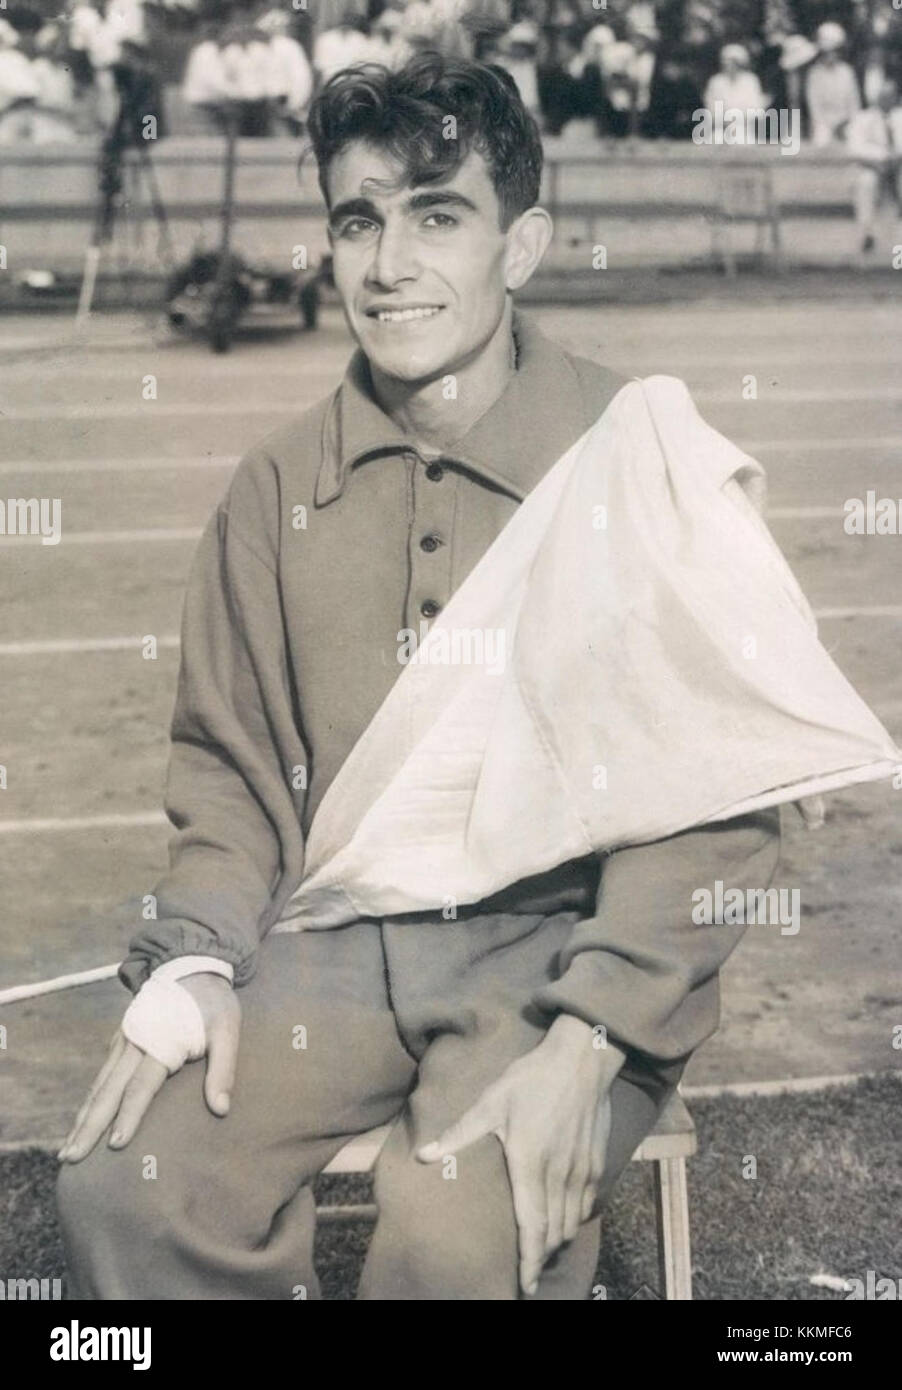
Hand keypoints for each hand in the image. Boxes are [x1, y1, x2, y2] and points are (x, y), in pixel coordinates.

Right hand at [58, 973, 239, 1163]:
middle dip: (89, 1126)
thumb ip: (223, 1069)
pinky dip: (90, 1100)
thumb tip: (220, 1110)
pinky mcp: (121, 1040)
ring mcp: (123, 1041)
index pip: (140, 1087)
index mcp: (159, 1042)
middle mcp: (134, 1043)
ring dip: (83, 1117)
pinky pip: (101, 1076)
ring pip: (99, 1085)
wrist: (191, 965)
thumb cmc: (213, 1002)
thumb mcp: (227, 1029)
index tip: (115, 1146)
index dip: (129, 1117)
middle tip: (70, 1158)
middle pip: (108, 1092)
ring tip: (67, 1148)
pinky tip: (83, 1119)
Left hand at [417, 1015, 624, 1294]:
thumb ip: (458, 1134)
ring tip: (542, 1250)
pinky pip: (586, 1204)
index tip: (526, 1284)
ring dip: (557, 1240)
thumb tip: (423, 1156)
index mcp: (530, 1164)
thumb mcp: (489, 1102)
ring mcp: (581, 1170)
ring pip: (571, 1221)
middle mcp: (559, 1175)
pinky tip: (565, 1219)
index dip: (529, 1260)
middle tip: (528, 1273)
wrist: (581, 1059)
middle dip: (541, 1256)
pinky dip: (574, 1219)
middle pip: (553, 1232)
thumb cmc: (531, 1080)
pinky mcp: (596, 1162)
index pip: (532, 1226)